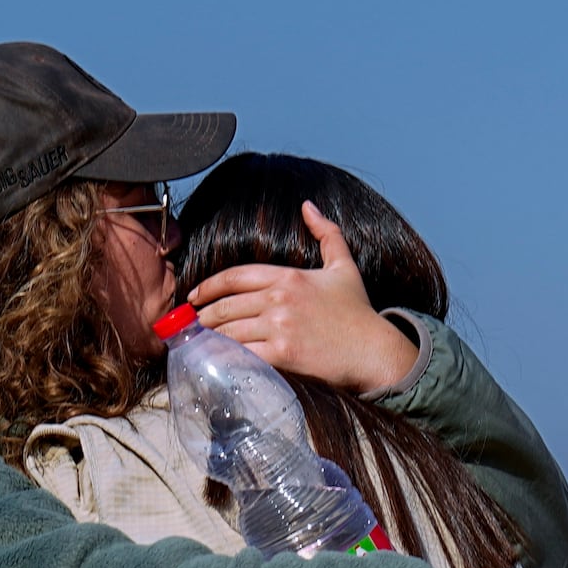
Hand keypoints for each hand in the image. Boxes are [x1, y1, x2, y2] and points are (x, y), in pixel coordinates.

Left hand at [181, 202, 418, 394]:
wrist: (374, 351)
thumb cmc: (359, 313)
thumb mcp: (344, 266)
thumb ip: (326, 233)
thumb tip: (308, 206)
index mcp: (288, 276)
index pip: (235, 276)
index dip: (208, 285)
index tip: (194, 296)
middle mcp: (280, 298)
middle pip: (226, 305)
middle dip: (203, 315)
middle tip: (193, 324)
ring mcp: (280, 326)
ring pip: (229, 331)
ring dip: (210, 338)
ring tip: (200, 344)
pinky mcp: (283, 354)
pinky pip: (242, 355)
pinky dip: (224, 358)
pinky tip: (216, 361)